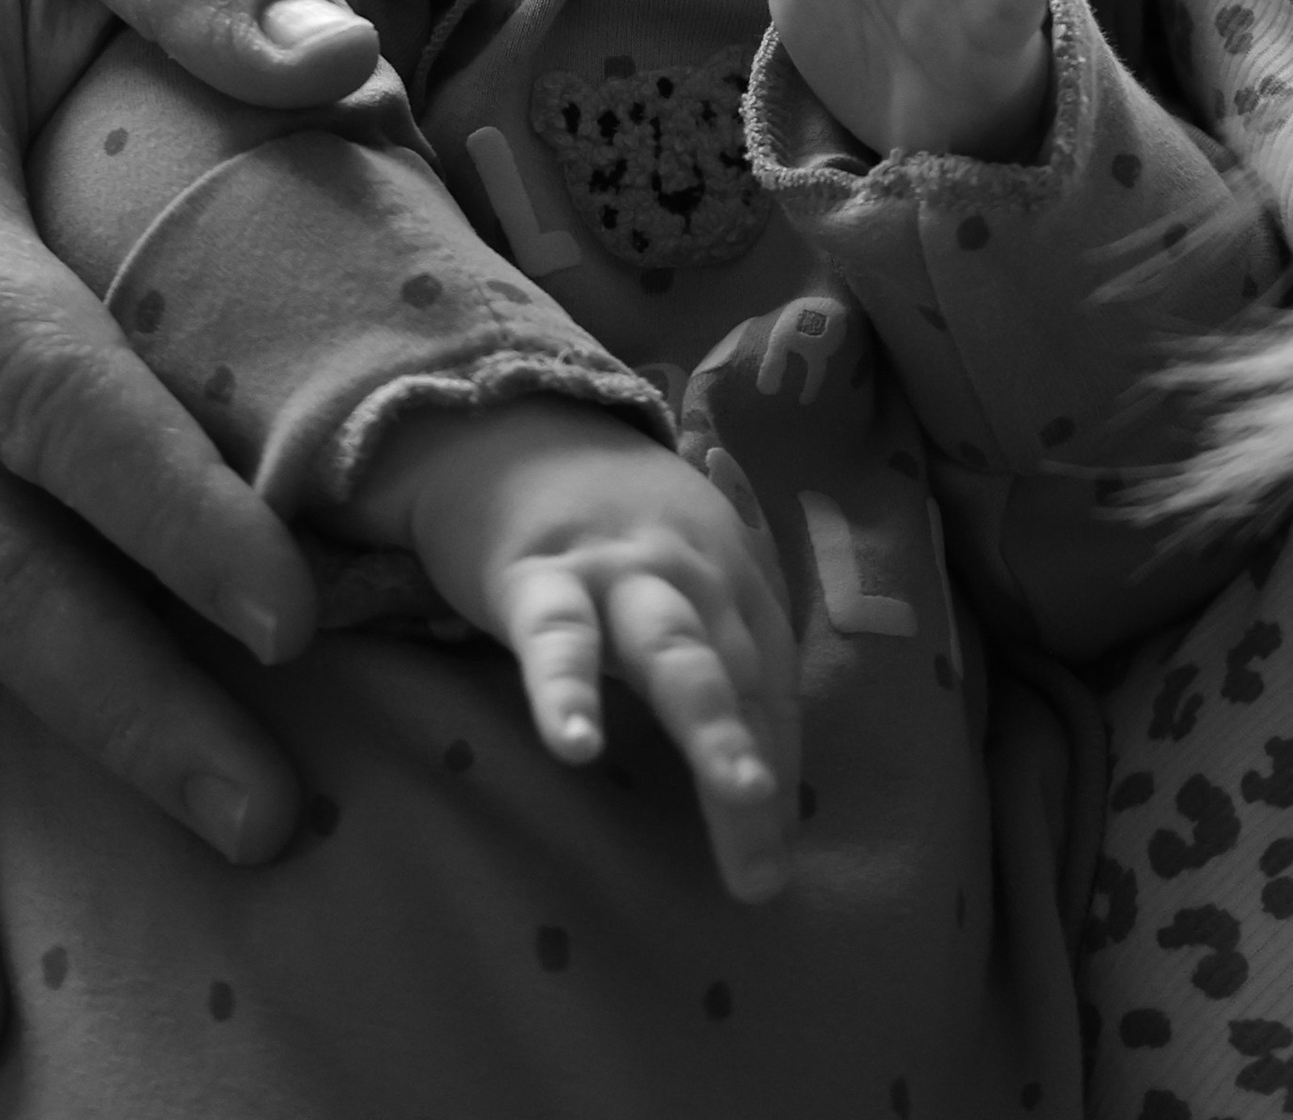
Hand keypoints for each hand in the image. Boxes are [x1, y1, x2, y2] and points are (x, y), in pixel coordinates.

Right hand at [354, 401, 797, 902]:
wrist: (512, 423)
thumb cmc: (608, 525)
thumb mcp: (681, 569)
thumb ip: (715, 646)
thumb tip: (753, 770)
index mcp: (733, 577)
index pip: (772, 685)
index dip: (780, 769)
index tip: (779, 858)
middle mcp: (693, 570)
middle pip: (742, 680)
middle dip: (762, 771)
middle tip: (770, 868)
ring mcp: (619, 568)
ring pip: (676, 651)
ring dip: (713, 722)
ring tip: (740, 794)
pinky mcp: (539, 573)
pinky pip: (557, 638)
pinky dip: (567, 690)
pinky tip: (577, 747)